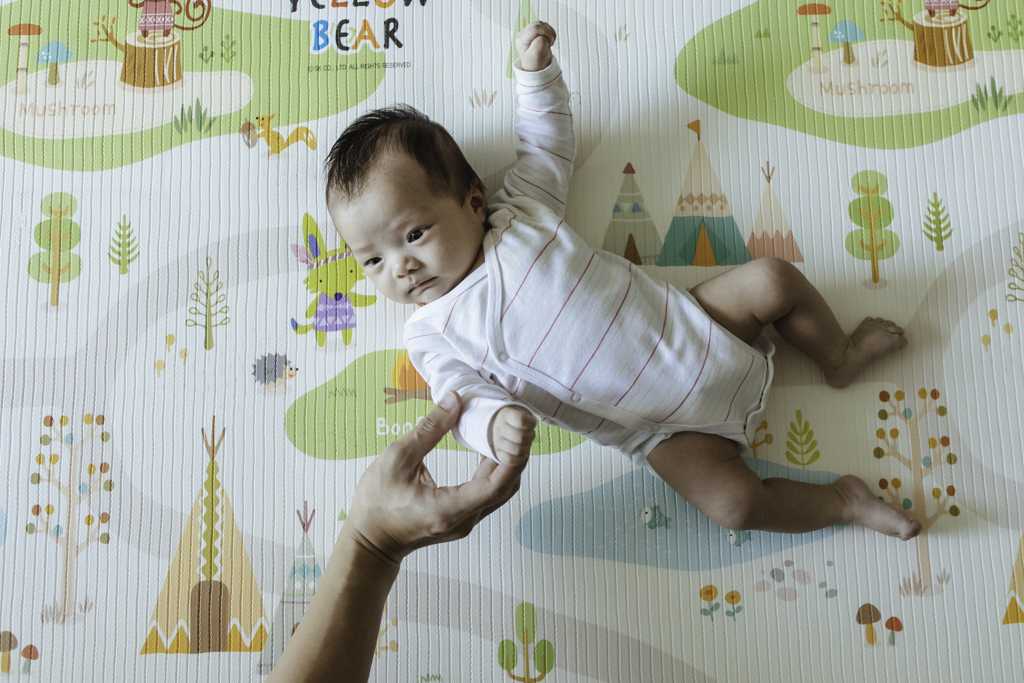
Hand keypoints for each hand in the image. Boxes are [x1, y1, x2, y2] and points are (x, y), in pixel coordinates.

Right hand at [344, 392, 526, 566]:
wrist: (369, 541)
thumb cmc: (376, 504)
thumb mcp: (397, 459)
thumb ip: (429, 429)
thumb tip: (454, 401)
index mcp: (448, 509)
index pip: (496, 486)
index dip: (514, 459)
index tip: (520, 432)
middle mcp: (464, 520)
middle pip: (506, 487)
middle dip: (516, 455)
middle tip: (518, 424)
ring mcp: (465, 522)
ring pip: (500, 492)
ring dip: (507, 463)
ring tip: (506, 432)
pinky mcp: (462, 519)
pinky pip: (488, 494)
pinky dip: (494, 472)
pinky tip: (489, 450)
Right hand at [488, 405, 536, 466]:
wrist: (500, 425)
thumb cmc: (515, 421)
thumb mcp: (521, 413)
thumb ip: (529, 420)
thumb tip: (533, 424)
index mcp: (506, 415)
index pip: (522, 420)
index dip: (531, 422)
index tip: (531, 422)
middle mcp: (499, 428)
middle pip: (522, 437)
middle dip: (530, 436)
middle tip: (529, 433)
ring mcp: (497, 442)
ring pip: (518, 450)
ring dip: (526, 447)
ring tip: (525, 443)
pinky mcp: (498, 453)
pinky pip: (510, 460)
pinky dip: (520, 458)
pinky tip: (522, 453)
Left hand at [516, 21, 555, 71]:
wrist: (536, 65)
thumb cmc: (534, 62)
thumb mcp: (536, 55)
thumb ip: (540, 43)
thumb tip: (543, 36)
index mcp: (521, 38)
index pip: (535, 28)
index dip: (545, 33)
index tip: (548, 43)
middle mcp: (523, 33)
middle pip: (539, 24)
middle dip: (548, 33)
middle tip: (549, 44)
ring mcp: (529, 31)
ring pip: (543, 24)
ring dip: (549, 33)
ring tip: (548, 43)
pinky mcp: (535, 30)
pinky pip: (545, 26)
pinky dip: (550, 32)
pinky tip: (549, 40)